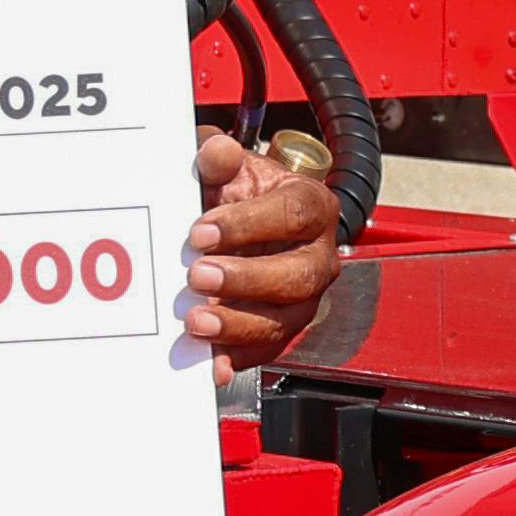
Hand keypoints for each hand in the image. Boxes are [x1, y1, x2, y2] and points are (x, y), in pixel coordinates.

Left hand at [184, 129, 345, 372]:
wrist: (242, 222)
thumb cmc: (240, 190)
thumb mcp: (230, 166)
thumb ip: (218, 156)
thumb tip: (215, 151)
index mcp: (312, 206)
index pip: (293, 214)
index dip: (248, 223)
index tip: (201, 230)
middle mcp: (318, 256)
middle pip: (298, 275)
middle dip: (246, 278)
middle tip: (198, 275)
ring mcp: (303, 299)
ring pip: (284, 320)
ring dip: (239, 324)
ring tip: (197, 321)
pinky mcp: (280, 329)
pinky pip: (265, 349)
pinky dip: (237, 358)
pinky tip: (213, 364)